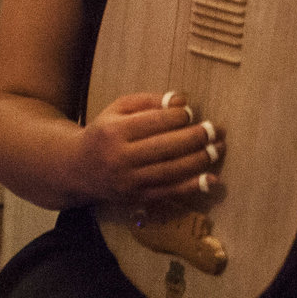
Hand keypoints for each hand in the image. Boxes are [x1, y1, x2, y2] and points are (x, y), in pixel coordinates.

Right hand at [66, 93, 222, 205]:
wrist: (77, 169)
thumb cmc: (104, 132)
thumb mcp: (118, 109)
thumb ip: (148, 101)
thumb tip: (180, 100)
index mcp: (114, 131)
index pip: (154, 122)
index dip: (179, 116)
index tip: (192, 112)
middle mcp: (120, 158)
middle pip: (166, 147)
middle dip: (196, 138)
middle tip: (216, 129)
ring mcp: (129, 181)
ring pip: (171, 171)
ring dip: (200, 160)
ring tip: (219, 148)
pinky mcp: (136, 198)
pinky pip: (169, 191)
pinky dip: (193, 186)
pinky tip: (211, 178)